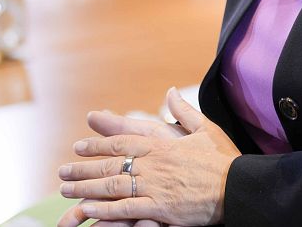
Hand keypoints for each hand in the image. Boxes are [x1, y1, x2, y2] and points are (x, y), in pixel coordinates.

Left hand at [57, 88, 239, 226]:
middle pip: (110, 163)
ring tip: (66, 192)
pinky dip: (105, 209)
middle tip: (62, 173)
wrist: (240, 186)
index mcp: (162, 145)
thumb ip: (183, 110)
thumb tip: (170, 91)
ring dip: (86, 189)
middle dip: (83, 168)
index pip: (122, 141)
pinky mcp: (161, 208)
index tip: (79, 145)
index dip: (97, 143)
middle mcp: (154, 164)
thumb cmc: (224, 159)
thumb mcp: (204, 128)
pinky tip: (89, 209)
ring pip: (113, 186)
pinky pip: (127, 209)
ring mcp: (156, 186)